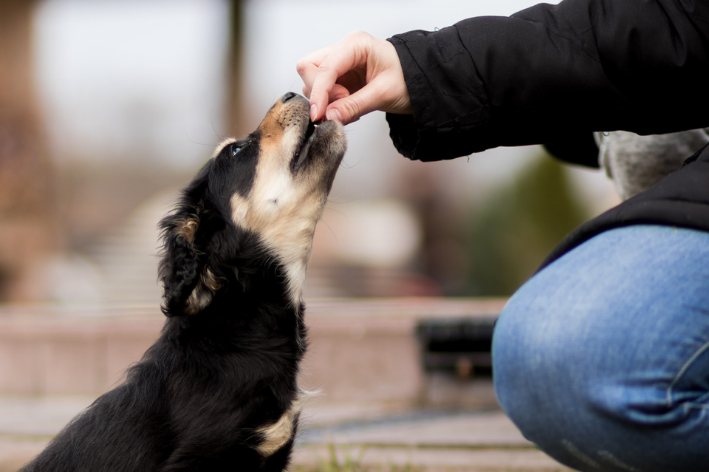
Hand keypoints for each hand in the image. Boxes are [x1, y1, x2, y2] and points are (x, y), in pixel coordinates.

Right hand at [297, 31, 411, 124]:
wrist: (421, 82)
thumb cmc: (409, 79)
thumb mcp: (383, 94)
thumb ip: (354, 106)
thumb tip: (329, 118)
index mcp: (356, 44)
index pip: (324, 67)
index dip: (318, 92)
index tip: (318, 115)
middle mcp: (345, 50)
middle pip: (310, 68)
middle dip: (319, 93)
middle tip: (341, 107)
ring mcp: (341, 63)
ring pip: (313, 80)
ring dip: (326, 100)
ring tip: (350, 108)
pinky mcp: (341, 77)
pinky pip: (324, 91)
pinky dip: (331, 104)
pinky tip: (349, 108)